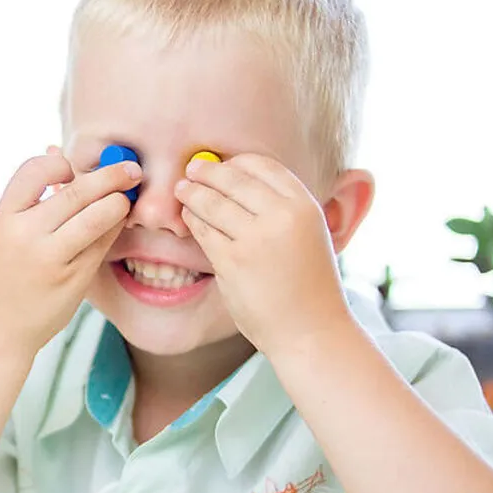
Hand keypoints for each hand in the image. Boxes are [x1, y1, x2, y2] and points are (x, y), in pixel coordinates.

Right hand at [0, 151, 140, 355]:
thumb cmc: (7, 271)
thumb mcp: (8, 230)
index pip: (35, 170)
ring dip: (119, 202)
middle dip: (111, 175)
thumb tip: (56, 150)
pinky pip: (103, 243)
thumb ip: (34, 195)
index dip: (59, 163)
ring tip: (125, 198)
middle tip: (132, 169)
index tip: (71, 170)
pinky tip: (116, 223)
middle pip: (77, 191)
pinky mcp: (74, 279)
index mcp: (5, 216)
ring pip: (98, 216)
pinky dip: (114, 228)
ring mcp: (51, 258)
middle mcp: (26, 234)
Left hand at [176, 153, 352, 355]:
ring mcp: (255, 239)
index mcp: (305, 205)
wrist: (310, 330)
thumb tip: (242, 181)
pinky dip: (192, 221)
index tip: (222, 165)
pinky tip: (188, 218)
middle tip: (191, 170)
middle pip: (233, 179)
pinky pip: (204, 231)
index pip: (263, 165)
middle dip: (207, 172)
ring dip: (192, 193)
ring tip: (182, 190)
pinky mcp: (232, 261)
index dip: (237, 162)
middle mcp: (282, 216)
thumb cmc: (308, 285)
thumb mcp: (310, 234)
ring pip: (212, 203)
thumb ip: (284, 209)